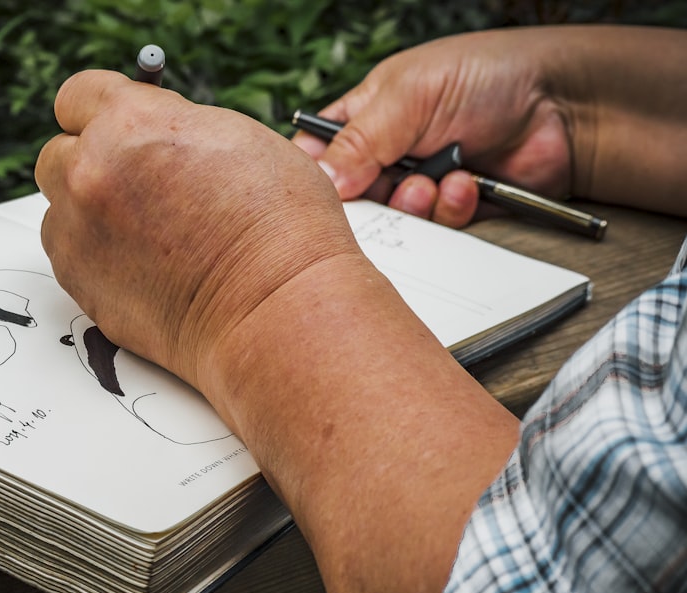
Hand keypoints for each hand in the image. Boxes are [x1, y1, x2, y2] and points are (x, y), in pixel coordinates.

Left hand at [36, 70, 357, 391]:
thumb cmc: (279, 228)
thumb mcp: (241, 141)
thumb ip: (182, 128)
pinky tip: (145, 268)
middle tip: (136, 187)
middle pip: (58, 153)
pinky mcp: (78, 281)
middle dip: (91, 165)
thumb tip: (165, 134)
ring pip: (59, 208)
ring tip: (149, 236)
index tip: (112, 129)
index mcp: (131, 121)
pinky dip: (97, 259)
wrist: (274, 308)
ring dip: (90, 215)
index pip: (79, 96)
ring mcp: (79, 230)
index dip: (99, 114)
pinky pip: (70, 257)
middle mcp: (92, 170)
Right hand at [293, 28, 572, 226]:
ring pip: (394, 219)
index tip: (322, 192)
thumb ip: (359, 139)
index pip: (318, 153)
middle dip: (370, 199)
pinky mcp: (454, 210)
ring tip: (435, 181)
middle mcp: (389, 153)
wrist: (562, 103)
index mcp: (365, 117)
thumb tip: (323, 180)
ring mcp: (421, 183)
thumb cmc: (486, 76)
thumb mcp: (409, 95)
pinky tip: (465, 183)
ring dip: (414, 205)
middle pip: (352, 198)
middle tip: (387, 186)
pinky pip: (435, 230)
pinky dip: (449, 211)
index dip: (316, 176)